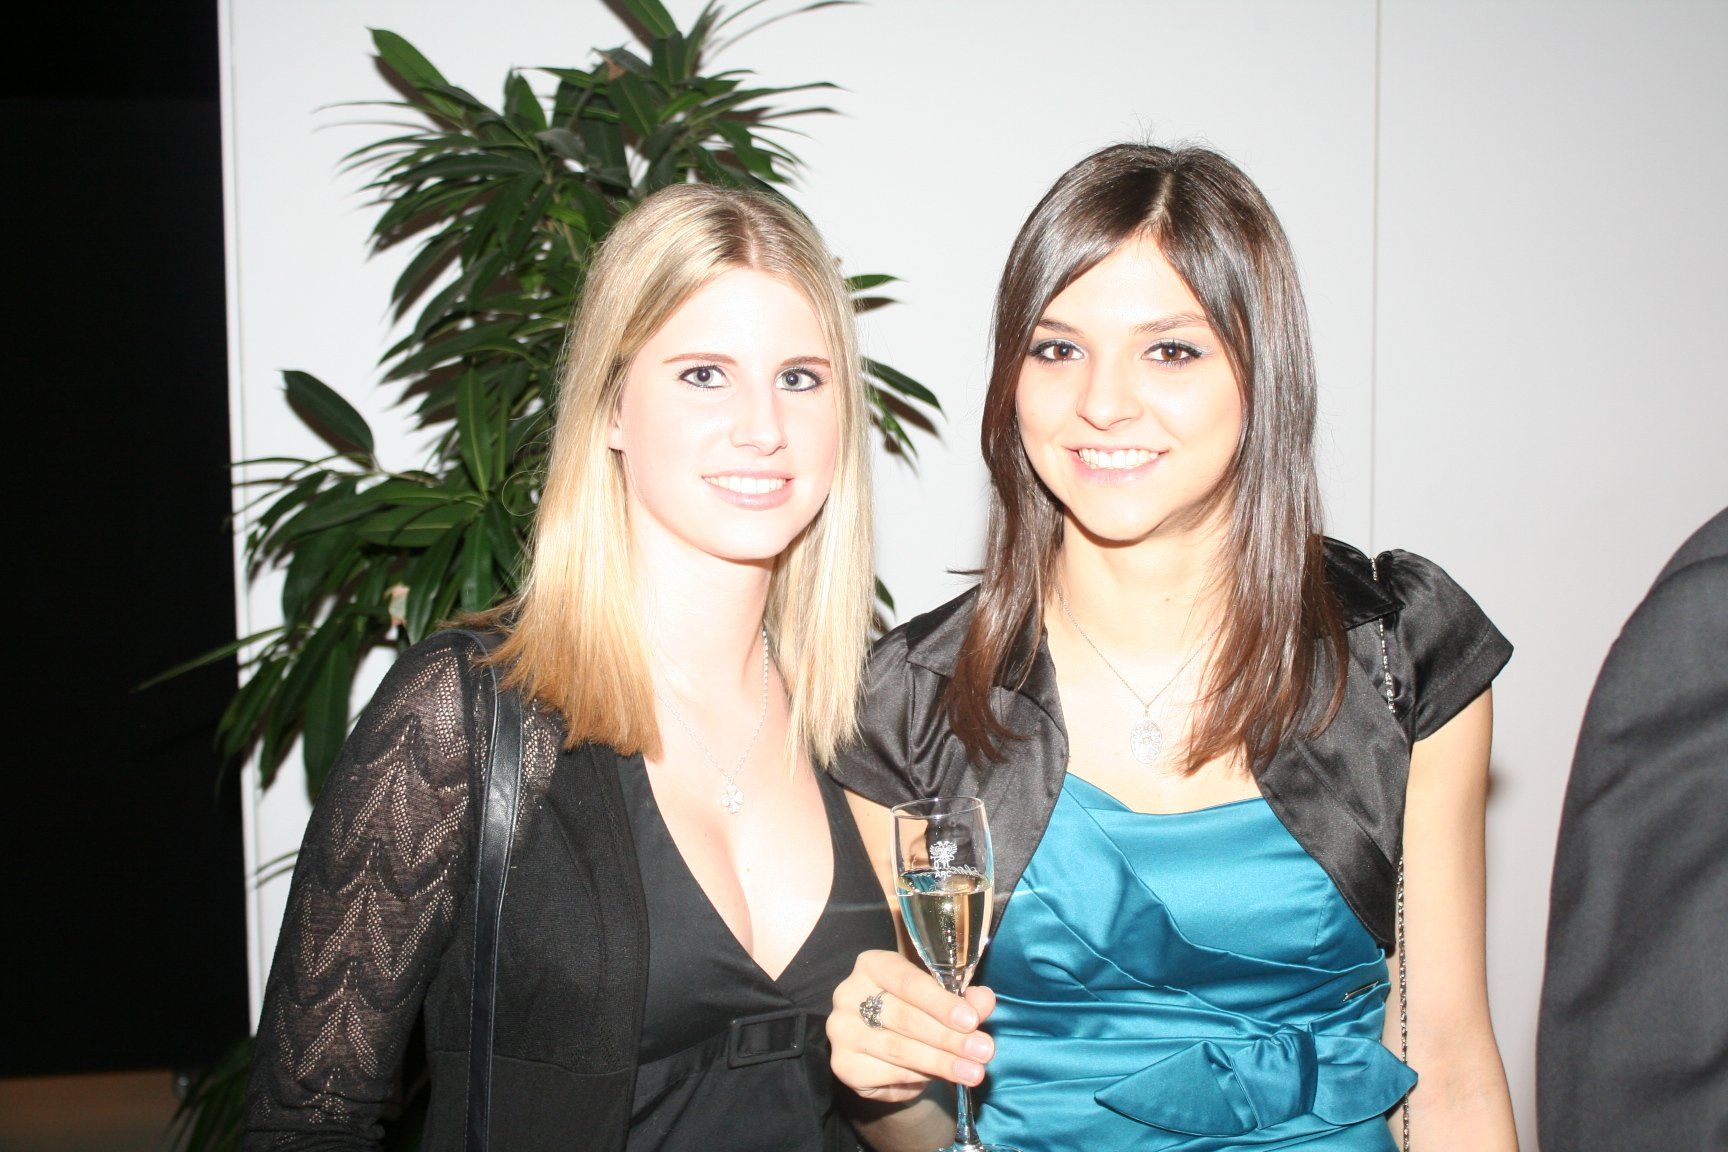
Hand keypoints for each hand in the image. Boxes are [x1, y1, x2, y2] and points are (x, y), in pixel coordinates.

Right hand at [828, 948, 997, 1101]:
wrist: (886, 1052)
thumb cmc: (916, 1014)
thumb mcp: (941, 1002)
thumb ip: (963, 1001)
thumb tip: (984, 1000)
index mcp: (873, 965)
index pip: (908, 981)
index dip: (940, 1002)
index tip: (971, 1020)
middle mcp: (848, 994)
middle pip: (905, 1017)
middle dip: (949, 1037)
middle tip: (983, 1051)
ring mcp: (842, 1030)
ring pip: (898, 1049)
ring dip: (941, 1062)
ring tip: (973, 1072)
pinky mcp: (843, 1064)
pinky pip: (888, 1073)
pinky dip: (919, 1077)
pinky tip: (940, 1079)